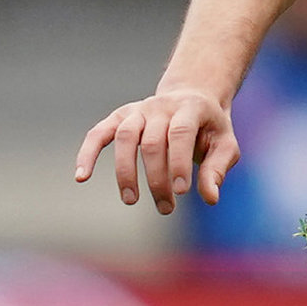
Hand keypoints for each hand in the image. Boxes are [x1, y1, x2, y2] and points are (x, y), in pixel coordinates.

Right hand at [73, 85, 238, 214]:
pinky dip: (87, 153)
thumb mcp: (225, 146)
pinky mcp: (119, 117)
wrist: (192, 97)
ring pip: (125, 138)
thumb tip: (210, 199)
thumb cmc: (210, 129)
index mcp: (190, 108)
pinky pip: (98, 134)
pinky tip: (81, 177)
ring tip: (131, 200)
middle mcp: (160, 106)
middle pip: (152, 142)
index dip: (179, 162)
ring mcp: (137, 110)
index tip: (181, 192)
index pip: (180, 134)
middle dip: (157, 178)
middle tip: (165, 208)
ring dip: (125, 172)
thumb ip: (217, 170)